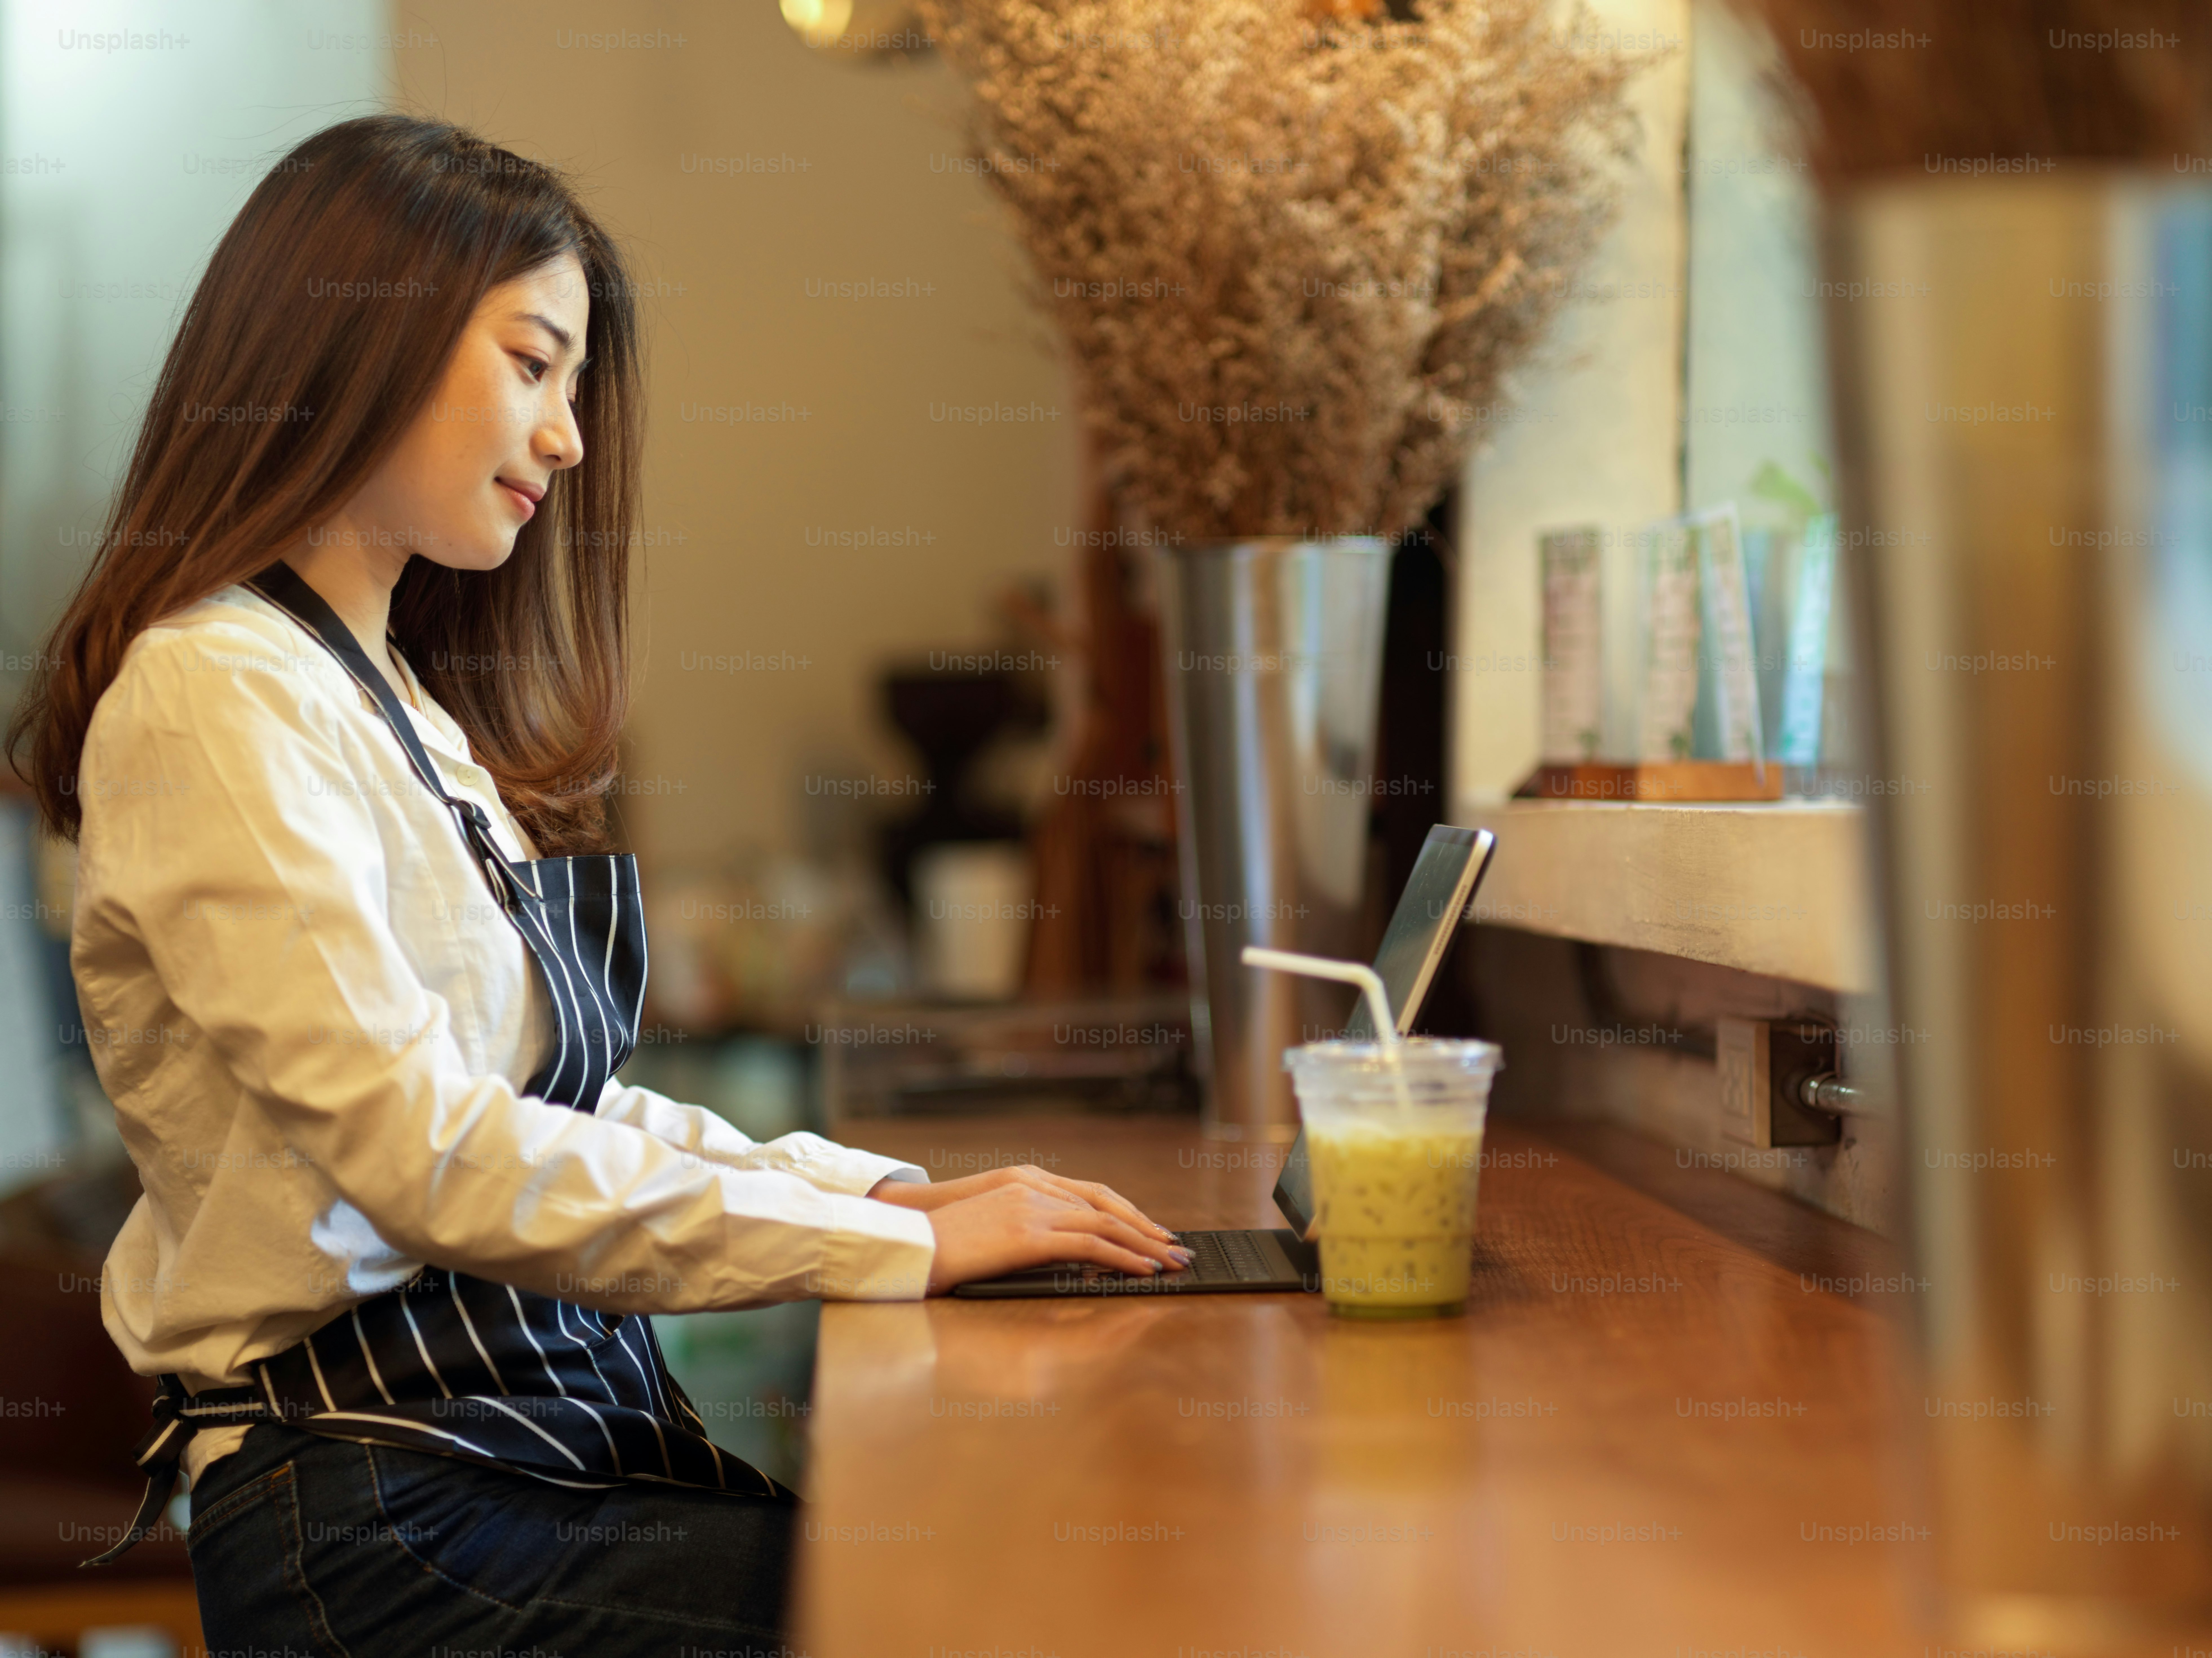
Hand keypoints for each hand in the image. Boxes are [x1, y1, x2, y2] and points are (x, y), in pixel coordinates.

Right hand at [917, 1183, 1191, 1293]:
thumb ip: (1027, 1230)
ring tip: (1172, 1262)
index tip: (1153, 1231)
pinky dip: (1122, 1256)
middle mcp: (1034, 1188)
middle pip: (1106, 1205)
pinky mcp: (1029, 1234)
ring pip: (1105, 1223)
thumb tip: (1063, 1252)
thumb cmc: (943, 1244)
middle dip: (1147, 1228)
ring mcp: (1032, 1208)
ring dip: (1144, 1244)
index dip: (1128, 1212)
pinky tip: (1141, 1270)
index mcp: (1025, 1181)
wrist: (909, 1242)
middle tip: (1177, 1248)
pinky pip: (1090, 1244)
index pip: (1092, 1193)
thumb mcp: (992, 1229)